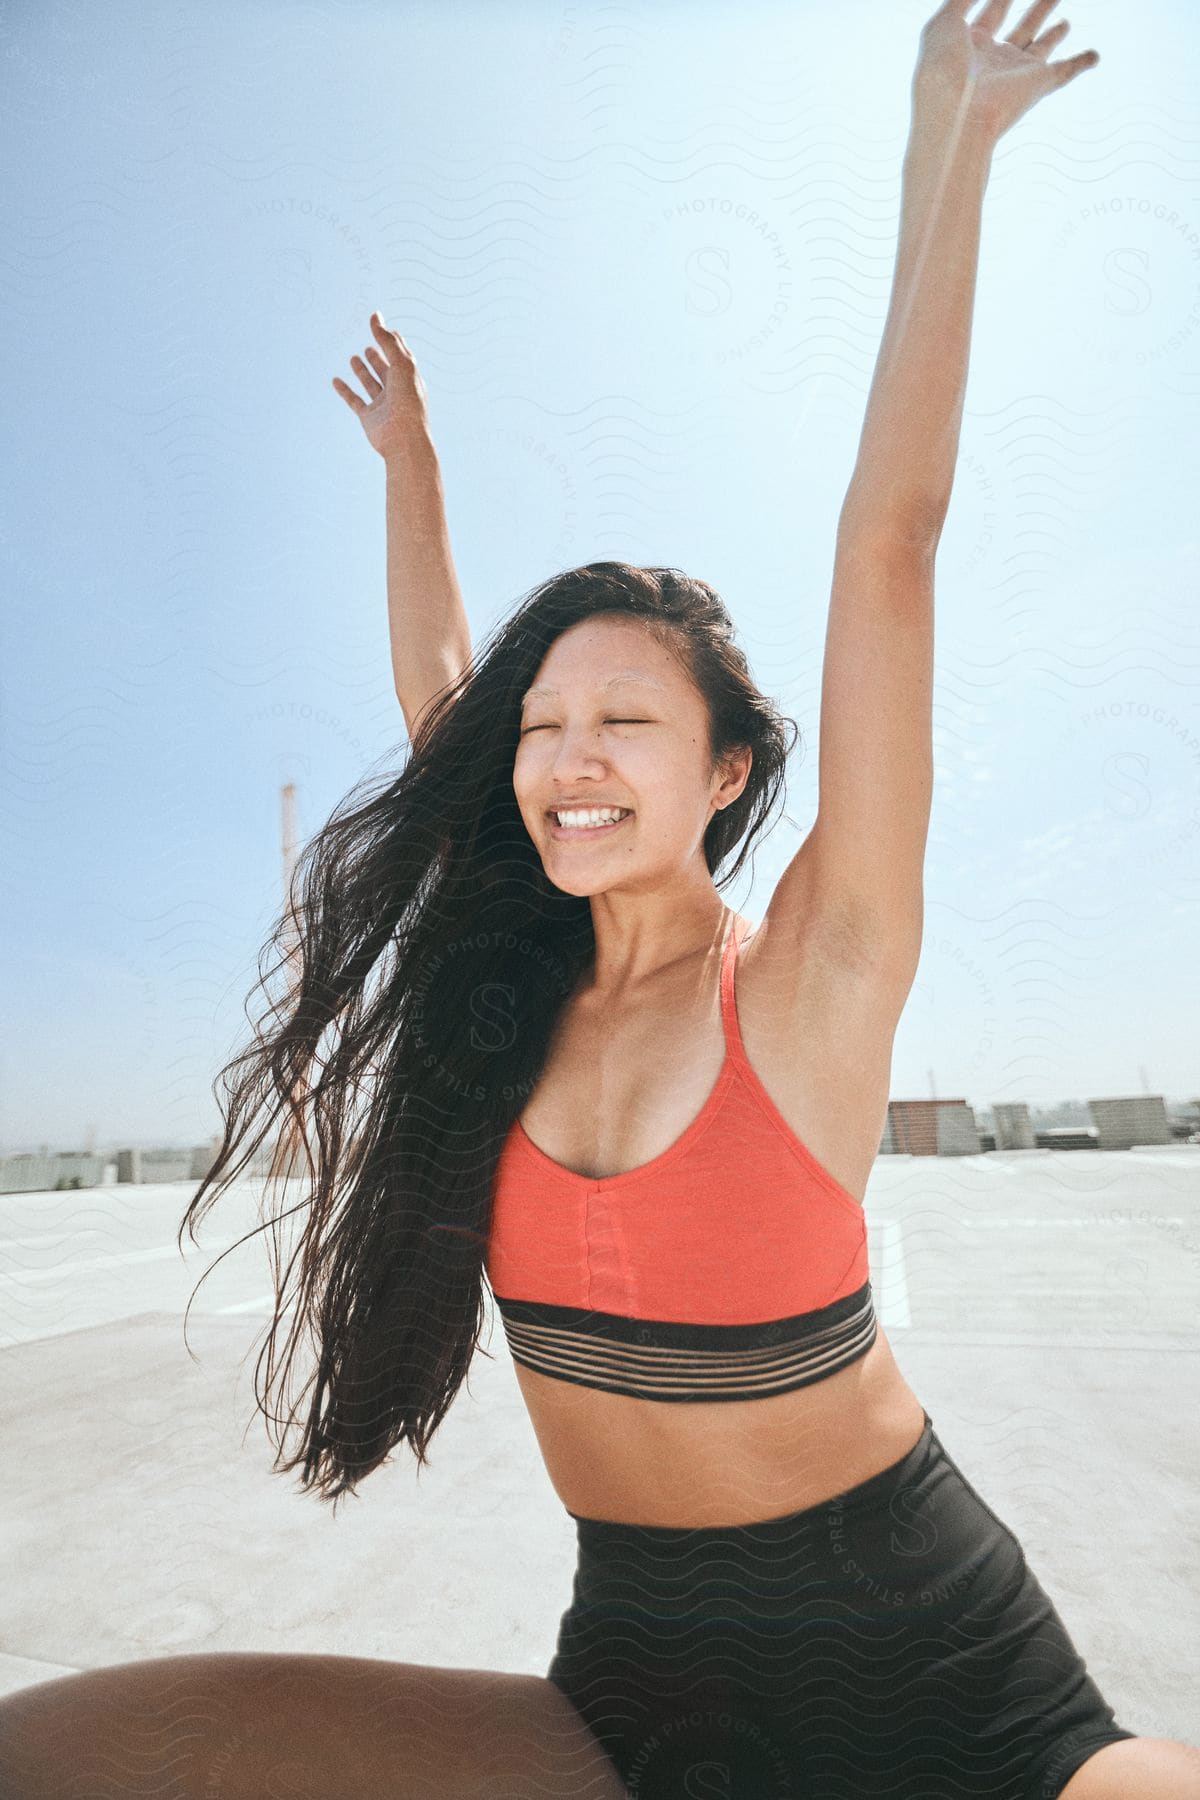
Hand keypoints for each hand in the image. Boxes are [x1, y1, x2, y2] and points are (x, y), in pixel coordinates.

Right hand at [332, 313, 432, 459]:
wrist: (404, 439)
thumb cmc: (408, 401)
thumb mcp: (401, 364)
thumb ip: (387, 340)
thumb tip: (375, 316)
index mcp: (409, 378)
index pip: (401, 356)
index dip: (393, 342)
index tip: (384, 328)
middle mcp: (397, 390)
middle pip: (386, 369)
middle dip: (378, 357)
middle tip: (371, 346)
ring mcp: (382, 404)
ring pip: (371, 383)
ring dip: (363, 371)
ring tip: (355, 357)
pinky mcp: (369, 417)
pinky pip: (354, 400)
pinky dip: (345, 390)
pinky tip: (336, 380)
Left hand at [914, 0, 1099, 143]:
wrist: (956, 114)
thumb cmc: (942, 69)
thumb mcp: (945, 22)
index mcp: (971, 46)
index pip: (992, 12)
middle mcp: (996, 60)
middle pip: (1021, 28)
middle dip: (1036, 10)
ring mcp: (1017, 73)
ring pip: (1043, 46)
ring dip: (1055, 33)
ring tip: (1066, 22)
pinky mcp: (1037, 84)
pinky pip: (1065, 72)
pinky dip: (1081, 63)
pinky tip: (1094, 56)